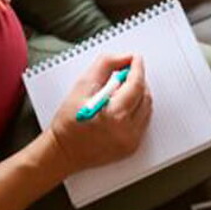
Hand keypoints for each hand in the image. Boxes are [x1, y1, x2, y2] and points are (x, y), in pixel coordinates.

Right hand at [48, 54, 152, 173]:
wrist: (63, 151)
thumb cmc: (68, 121)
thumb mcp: (82, 85)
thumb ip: (105, 65)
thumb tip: (126, 58)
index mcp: (114, 115)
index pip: (136, 84)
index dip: (137, 68)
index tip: (135, 59)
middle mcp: (126, 130)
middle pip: (144, 96)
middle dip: (137, 81)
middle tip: (123, 75)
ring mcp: (130, 141)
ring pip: (146, 108)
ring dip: (138, 95)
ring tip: (119, 92)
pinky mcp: (131, 147)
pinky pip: (143, 122)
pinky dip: (136, 110)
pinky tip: (121, 107)